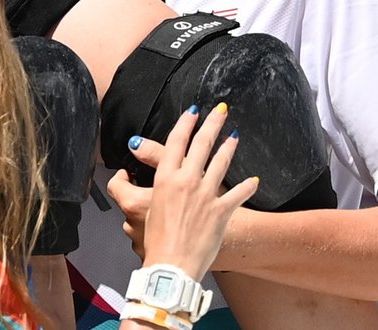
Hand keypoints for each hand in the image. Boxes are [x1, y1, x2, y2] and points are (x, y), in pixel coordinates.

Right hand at [109, 103, 256, 280]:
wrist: (173, 266)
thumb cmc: (156, 241)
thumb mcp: (139, 208)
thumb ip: (131, 188)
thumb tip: (123, 176)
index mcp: (165, 178)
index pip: (176, 142)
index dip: (186, 123)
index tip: (193, 110)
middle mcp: (187, 181)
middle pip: (201, 144)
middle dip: (213, 123)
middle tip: (222, 110)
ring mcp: (206, 195)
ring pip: (221, 162)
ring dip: (229, 146)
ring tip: (235, 135)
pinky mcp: (221, 211)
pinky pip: (238, 194)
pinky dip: (247, 186)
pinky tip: (254, 179)